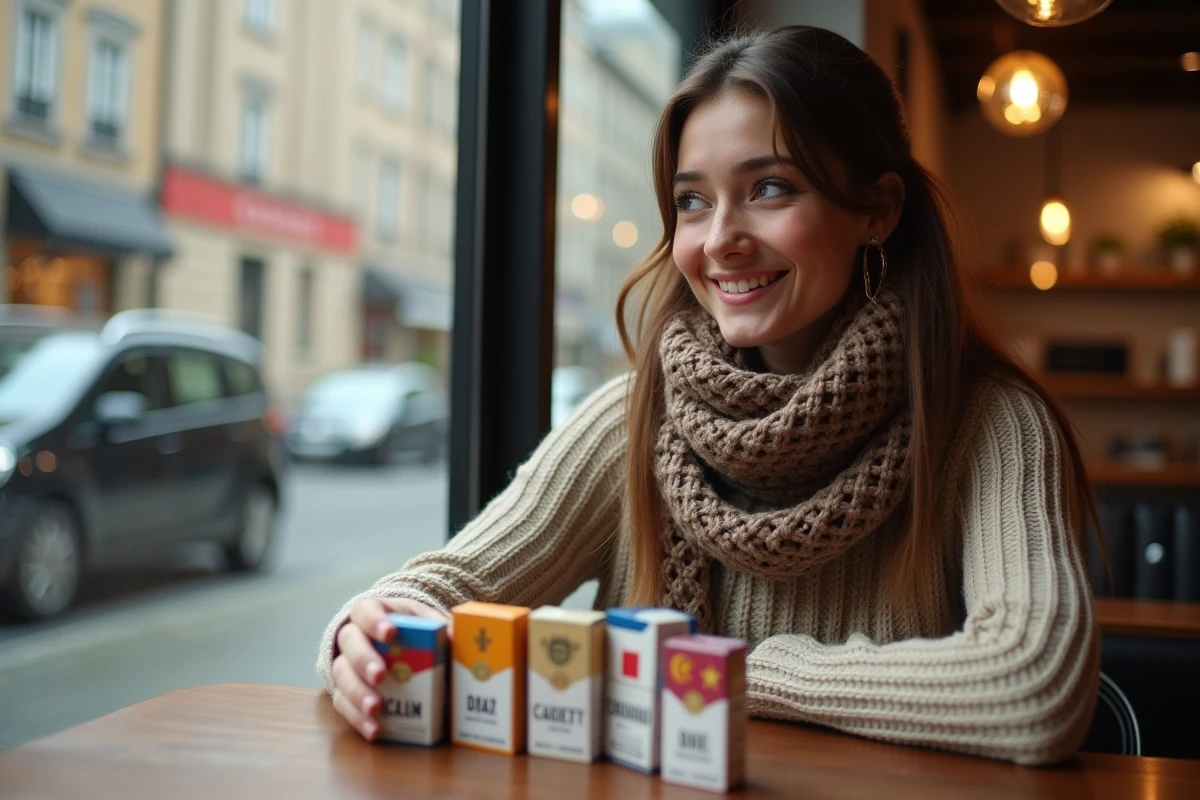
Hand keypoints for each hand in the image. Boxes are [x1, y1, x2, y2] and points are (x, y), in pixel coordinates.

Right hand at [330, 596, 450, 740]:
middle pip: (349, 643)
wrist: (398, 648)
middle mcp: (352, 636)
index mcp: (372, 612)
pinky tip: (375, 730)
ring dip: (358, 693)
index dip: (374, 621)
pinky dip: (358, 719)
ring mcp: (345, 665)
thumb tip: (456, 635)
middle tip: (380, 675)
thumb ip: (439, 627)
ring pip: (341, 675)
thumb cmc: (411, 631)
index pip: (365, 610)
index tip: (390, 633)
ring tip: (375, 708)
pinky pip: (344, 705)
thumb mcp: (424, 622)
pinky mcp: (344, 692)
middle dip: (364, 659)